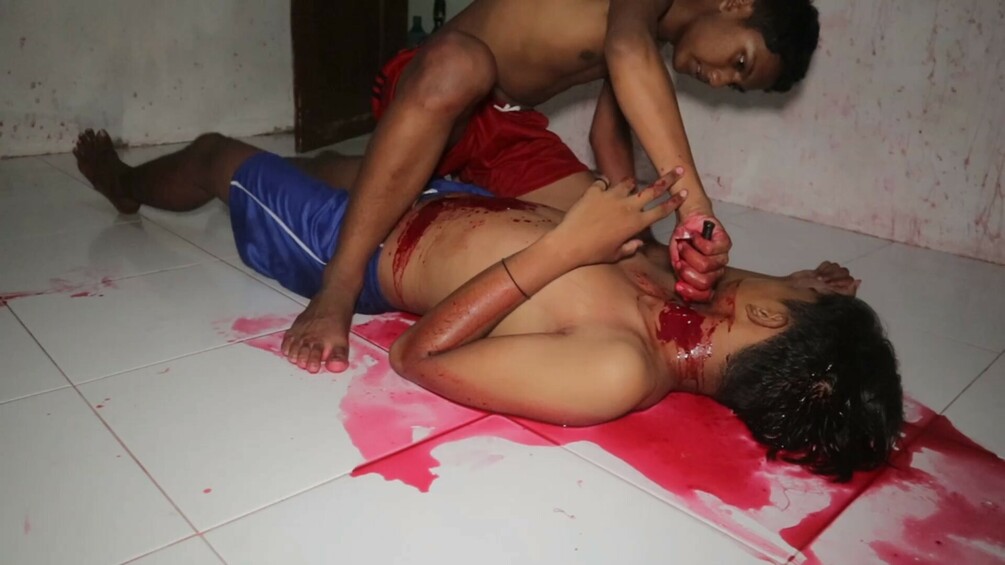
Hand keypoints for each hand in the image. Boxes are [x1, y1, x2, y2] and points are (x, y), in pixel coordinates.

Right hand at [281, 289, 356, 373]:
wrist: (332, 301)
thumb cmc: (338, 322)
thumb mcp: (343, 341)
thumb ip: (339, 356)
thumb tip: (336, 367)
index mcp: (321, 343)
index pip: (314, 358)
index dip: (313, 364)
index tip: (313, 368)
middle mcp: (309, 338)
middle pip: (301, 354)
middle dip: (302, 361)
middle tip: (304, 364)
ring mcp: (300, 333)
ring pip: (292, 349)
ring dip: (294, 356)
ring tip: (297, 358)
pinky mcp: (295, 327)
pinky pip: (286, 340)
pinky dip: (286, 347)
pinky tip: (289, 351)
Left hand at [556, 170, 686, 265]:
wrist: (569, 243)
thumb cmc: (593, 253)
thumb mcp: (616, 254)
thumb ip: (630, 247)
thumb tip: (639, 242)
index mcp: (636, 224)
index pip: (661, 210)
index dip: (674, 201)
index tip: (684, 192)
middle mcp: (628, 207)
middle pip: (653, 190)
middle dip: (668, 179)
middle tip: (677, 170)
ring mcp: (612, 196)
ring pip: (628, 182)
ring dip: (631, 183)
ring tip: (630, 184)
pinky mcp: (595, 191)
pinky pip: (603, 182)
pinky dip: (604, 185)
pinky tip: (601, 189)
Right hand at [669, 214, 731, 301]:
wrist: (690, 220)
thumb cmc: (683, 239)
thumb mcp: (676, 258)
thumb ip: (679, 272)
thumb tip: (680, 289)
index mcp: (705, 277)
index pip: (705, 295)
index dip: (691, 292)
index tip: (678, 285)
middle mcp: (716, 270)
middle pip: (705, 282)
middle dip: (687, 271)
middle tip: (679, 260)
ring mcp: (722, 257)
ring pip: (705, 265)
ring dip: (689, 253)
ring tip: (684, 245)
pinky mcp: (725, 244)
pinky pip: (710, 249)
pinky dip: (697, 242)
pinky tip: (694, 236)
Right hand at [788, 261, 860, 296]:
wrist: (793, 289)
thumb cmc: (810, 296)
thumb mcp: (831, 297)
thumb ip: (847, 292)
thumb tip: (859, 281)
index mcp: (841, 292)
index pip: (850, 280)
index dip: (841, 280)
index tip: (829, 284)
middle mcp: (838, 284)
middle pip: (845, 271)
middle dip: (833, 275)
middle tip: (822, 281)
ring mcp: (829, 277)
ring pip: (837, 266)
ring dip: (827, 272)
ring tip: (818, 278)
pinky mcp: (821, 271)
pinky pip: (828, 263)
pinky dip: (823, 267)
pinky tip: (817, 273)